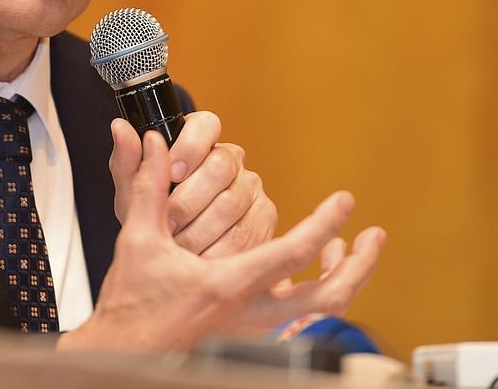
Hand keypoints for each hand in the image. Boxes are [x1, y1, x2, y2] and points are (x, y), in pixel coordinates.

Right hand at [61, 131, 384, 351]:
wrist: (122, 354)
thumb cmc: (130, 305)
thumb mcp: (137, 241)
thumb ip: (147, 187)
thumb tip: (150, 144)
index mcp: (227, 286)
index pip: (294, 254)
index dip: (325, 223)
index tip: (344, 201)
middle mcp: (249, 315)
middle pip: (328, 298)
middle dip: (359, 266)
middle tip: (374, 236)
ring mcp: (254, 333)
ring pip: (318, 312)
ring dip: (341, 279)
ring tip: (347, 249)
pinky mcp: (250, 340)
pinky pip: (298, 317)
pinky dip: (313, 291)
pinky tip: (306, 270)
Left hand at [108, 112, 276, 256]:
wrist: (168, 256)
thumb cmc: (150, 215)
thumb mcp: (132, 191)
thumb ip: (127, 160)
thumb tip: (120, 128)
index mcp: (199, 139)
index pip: (206, 125)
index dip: (191, 146)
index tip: (172, 172)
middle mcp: (230, 158)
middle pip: (220, 167)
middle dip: (189, 200)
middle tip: (167, 224)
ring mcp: (250, 187)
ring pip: (233, 202)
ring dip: (201, 229)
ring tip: (177, 247)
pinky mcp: (264, 216)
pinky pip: (248, 232)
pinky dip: (220, 251)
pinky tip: (200, 261)